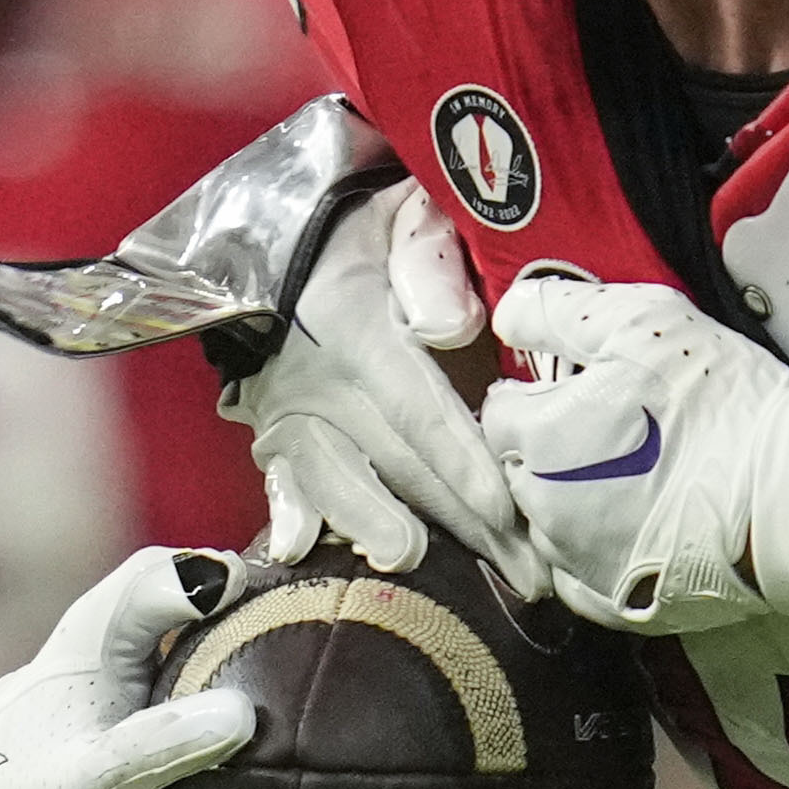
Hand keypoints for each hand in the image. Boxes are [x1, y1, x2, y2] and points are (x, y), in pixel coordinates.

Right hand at [230, 181, 540, 594]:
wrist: (272, 235)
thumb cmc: (364, 229)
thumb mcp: (403, 216)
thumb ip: (429, 260)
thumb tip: (451, 327)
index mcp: (360, 332)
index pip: (423, 411)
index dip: (466, 465)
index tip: (508, 513)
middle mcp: (319, 380)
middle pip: (397, 462)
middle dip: (461, 523)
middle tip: (518, 572)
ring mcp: (288, 410)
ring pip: (333, 479)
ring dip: (375, 523)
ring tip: (413, 562)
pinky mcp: (270, 428)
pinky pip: (281, 478)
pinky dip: (293, 512)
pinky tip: (299, 547)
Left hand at [477, 277, 783, 633]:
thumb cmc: (719, 403)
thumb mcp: (642, 324)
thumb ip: (560, 312)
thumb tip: (509, 316)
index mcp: (539, 436)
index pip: (502, 409)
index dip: (542, 392)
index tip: (587, 389)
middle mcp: (541, 507)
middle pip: (522, 469)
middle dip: (554, 448)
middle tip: (618, 429)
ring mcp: (576, 563)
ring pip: (551, 524)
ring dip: (575, 501)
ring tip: (638, 477)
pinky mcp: (614, 605)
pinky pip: (583, 577)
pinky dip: (600, 552)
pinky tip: (642, 527)